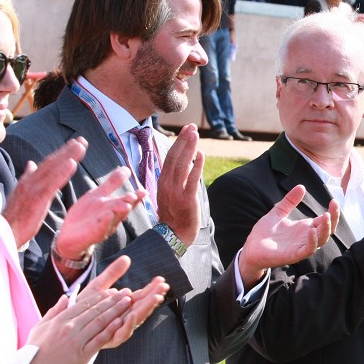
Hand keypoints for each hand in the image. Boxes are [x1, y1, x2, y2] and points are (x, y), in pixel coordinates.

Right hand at [2, 138, 86, 247]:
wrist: (4, 233)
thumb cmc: (15, 217)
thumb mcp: (22, 194)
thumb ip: (28, 178)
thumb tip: (31, 164)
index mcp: (28, 181)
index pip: (47, 164)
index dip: (61, 153)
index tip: (74, 144)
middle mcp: (30, 181)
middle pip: (52, 162)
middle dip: (68, 150)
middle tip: (82, 140)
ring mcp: (33, 188)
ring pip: (53, 168)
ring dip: (68, 155)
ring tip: (80, 145)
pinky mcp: (37, 198)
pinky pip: (52, 182)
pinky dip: (62, 172)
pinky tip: (73, 163)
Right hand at [8, 287, 132, 363]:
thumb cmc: (34, 351)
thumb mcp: (40, 327)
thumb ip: (55, 311)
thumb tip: (66, 297)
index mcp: (60, 320)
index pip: (84, 304)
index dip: (101, 296)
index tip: (112, 291)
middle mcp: (69, 327)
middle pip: (96, 310)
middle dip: (113, 300)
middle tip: (126, 293)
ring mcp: (76, 340)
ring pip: (100, 322)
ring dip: (116, 311)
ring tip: (128, 303)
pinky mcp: (82, 354)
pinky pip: (100, 339)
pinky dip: (111, 329)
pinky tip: (121, 321)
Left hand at [54, 166, 146, 263]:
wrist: (70, 234)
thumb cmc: (87, 214)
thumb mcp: (99, 195)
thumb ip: (113, 183)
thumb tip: (127, 169)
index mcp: (114, 208)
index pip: (128, 201)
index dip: (136, 198)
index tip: (143, 191)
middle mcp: (112, 218)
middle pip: (122, 210)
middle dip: (128, 203)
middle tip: (133, 196)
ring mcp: (104, 227)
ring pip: (114, 218)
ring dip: (119, 212)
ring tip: (124, 205)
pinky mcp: (93, 234)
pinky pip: (100, 228)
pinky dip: (104, 222)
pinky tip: (108, 215)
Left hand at [75, 256, 168, 348]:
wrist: (65, 330)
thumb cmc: (81, 309)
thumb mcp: (98, 287)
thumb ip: (112, 274)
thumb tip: (127, 258)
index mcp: (123, 307)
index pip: (141, 296)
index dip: (151, 288)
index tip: (161, 280)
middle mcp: (123, 318)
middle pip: (143, 307)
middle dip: (154, 296)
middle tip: (163, 287)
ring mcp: (118, 329)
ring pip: (136, 319)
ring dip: (146, 309)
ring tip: (155, 298)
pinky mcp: (110, 339)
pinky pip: (122, 334)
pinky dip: (128, 325)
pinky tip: (131, 314)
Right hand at [156, 123, 204, 246]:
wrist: (173, 236)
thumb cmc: (174, 216)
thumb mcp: (169, 195)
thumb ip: (174, 180)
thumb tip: (184, 163)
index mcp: (162, 182)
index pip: (169, 157)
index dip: (177, 142)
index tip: (185, 130)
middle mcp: (167, 185)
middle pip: (175, 157)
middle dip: (183, 140)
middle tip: (191, 127)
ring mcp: (176, 192)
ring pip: (182, 165)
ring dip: (189, 148)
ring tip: (195, 134)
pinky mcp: (187, 199)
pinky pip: (192, 179)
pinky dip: (196, 165)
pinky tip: (201, 154)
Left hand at [239, 184, 339, 286]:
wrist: (251, 248)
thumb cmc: (264, 233)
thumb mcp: (278, 212)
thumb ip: (289, 201)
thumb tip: (302, 187)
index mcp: (304, 228)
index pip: (324, 221)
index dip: (332, 212)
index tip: (334, 201)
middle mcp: (305, 238)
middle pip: (327, 230)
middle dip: (333, 218)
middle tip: (334, 205)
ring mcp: (300, 247)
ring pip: (321, 240)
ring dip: (326, 229)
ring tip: (326, 216)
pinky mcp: (293, 256)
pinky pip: (307, 250)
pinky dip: (312, 241)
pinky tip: (311, 230)